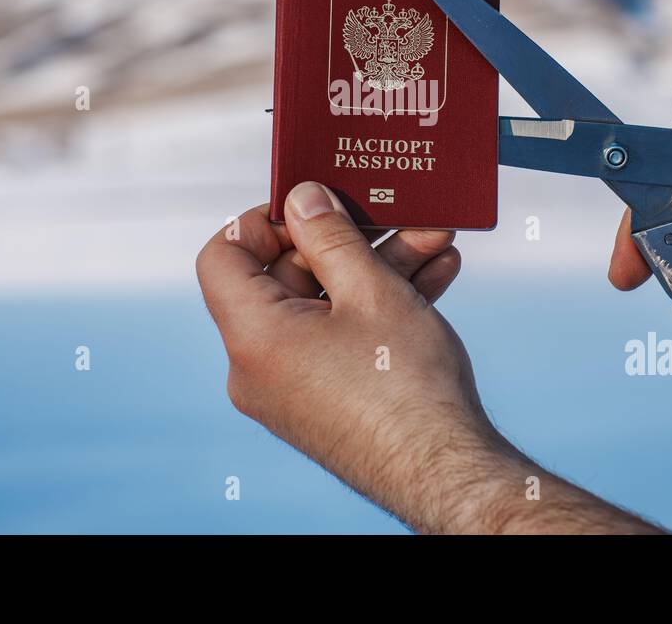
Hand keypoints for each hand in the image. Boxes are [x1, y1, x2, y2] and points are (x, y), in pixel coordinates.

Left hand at [198, 181, 659, 532]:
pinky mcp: (325, 400)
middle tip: (394, 214)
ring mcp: (292, 387)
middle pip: (287, 277)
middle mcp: (259, 366)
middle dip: (348, 240)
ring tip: (434, 240)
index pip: (223, 256)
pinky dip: (378, 306)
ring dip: (377, 268)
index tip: (313, 204)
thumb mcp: (370, 290)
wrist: (448, 473)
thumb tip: (302, 198)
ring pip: (325, 306)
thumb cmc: (406, 387)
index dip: (263, 220)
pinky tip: (434, 277)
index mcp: (253, 336)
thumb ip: (330, 236)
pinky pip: (340, 337)